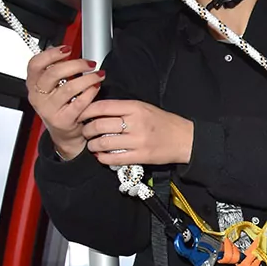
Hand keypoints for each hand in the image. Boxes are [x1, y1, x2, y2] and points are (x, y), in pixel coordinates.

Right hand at [25, 45, 104, 158]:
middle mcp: (38, 97)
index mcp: (33, 84)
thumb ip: (57, 69)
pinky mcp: (62, 120)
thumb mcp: (53, 86)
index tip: (68, 49)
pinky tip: (96, 87)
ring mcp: (49, 109)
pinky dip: (90, 93)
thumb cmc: (61, 105)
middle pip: (53, 74)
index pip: (35, 64)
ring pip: (69, 88)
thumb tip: (69, 50)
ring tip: (98, 75)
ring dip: (88, 78)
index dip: (51, 54)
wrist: (64, 132)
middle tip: (89, 63)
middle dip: (75, 65)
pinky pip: (79, 103)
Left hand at [78, 99, 193, 165]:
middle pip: (99, 125)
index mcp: (136, 107)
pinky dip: (102, 158)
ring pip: (103, 143)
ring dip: (92, 145)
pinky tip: (101, 156)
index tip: (81, 114)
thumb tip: (98, 111)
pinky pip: (113, 158)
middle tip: (85, 132)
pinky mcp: (140, 156)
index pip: (102, 107)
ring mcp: (138, 141)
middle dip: (87, 130)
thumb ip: (123, 108)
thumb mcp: (145, 108)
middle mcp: (136, 123)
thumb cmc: (164, 123)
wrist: (185, 139)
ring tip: (92, 145)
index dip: (86, 111)